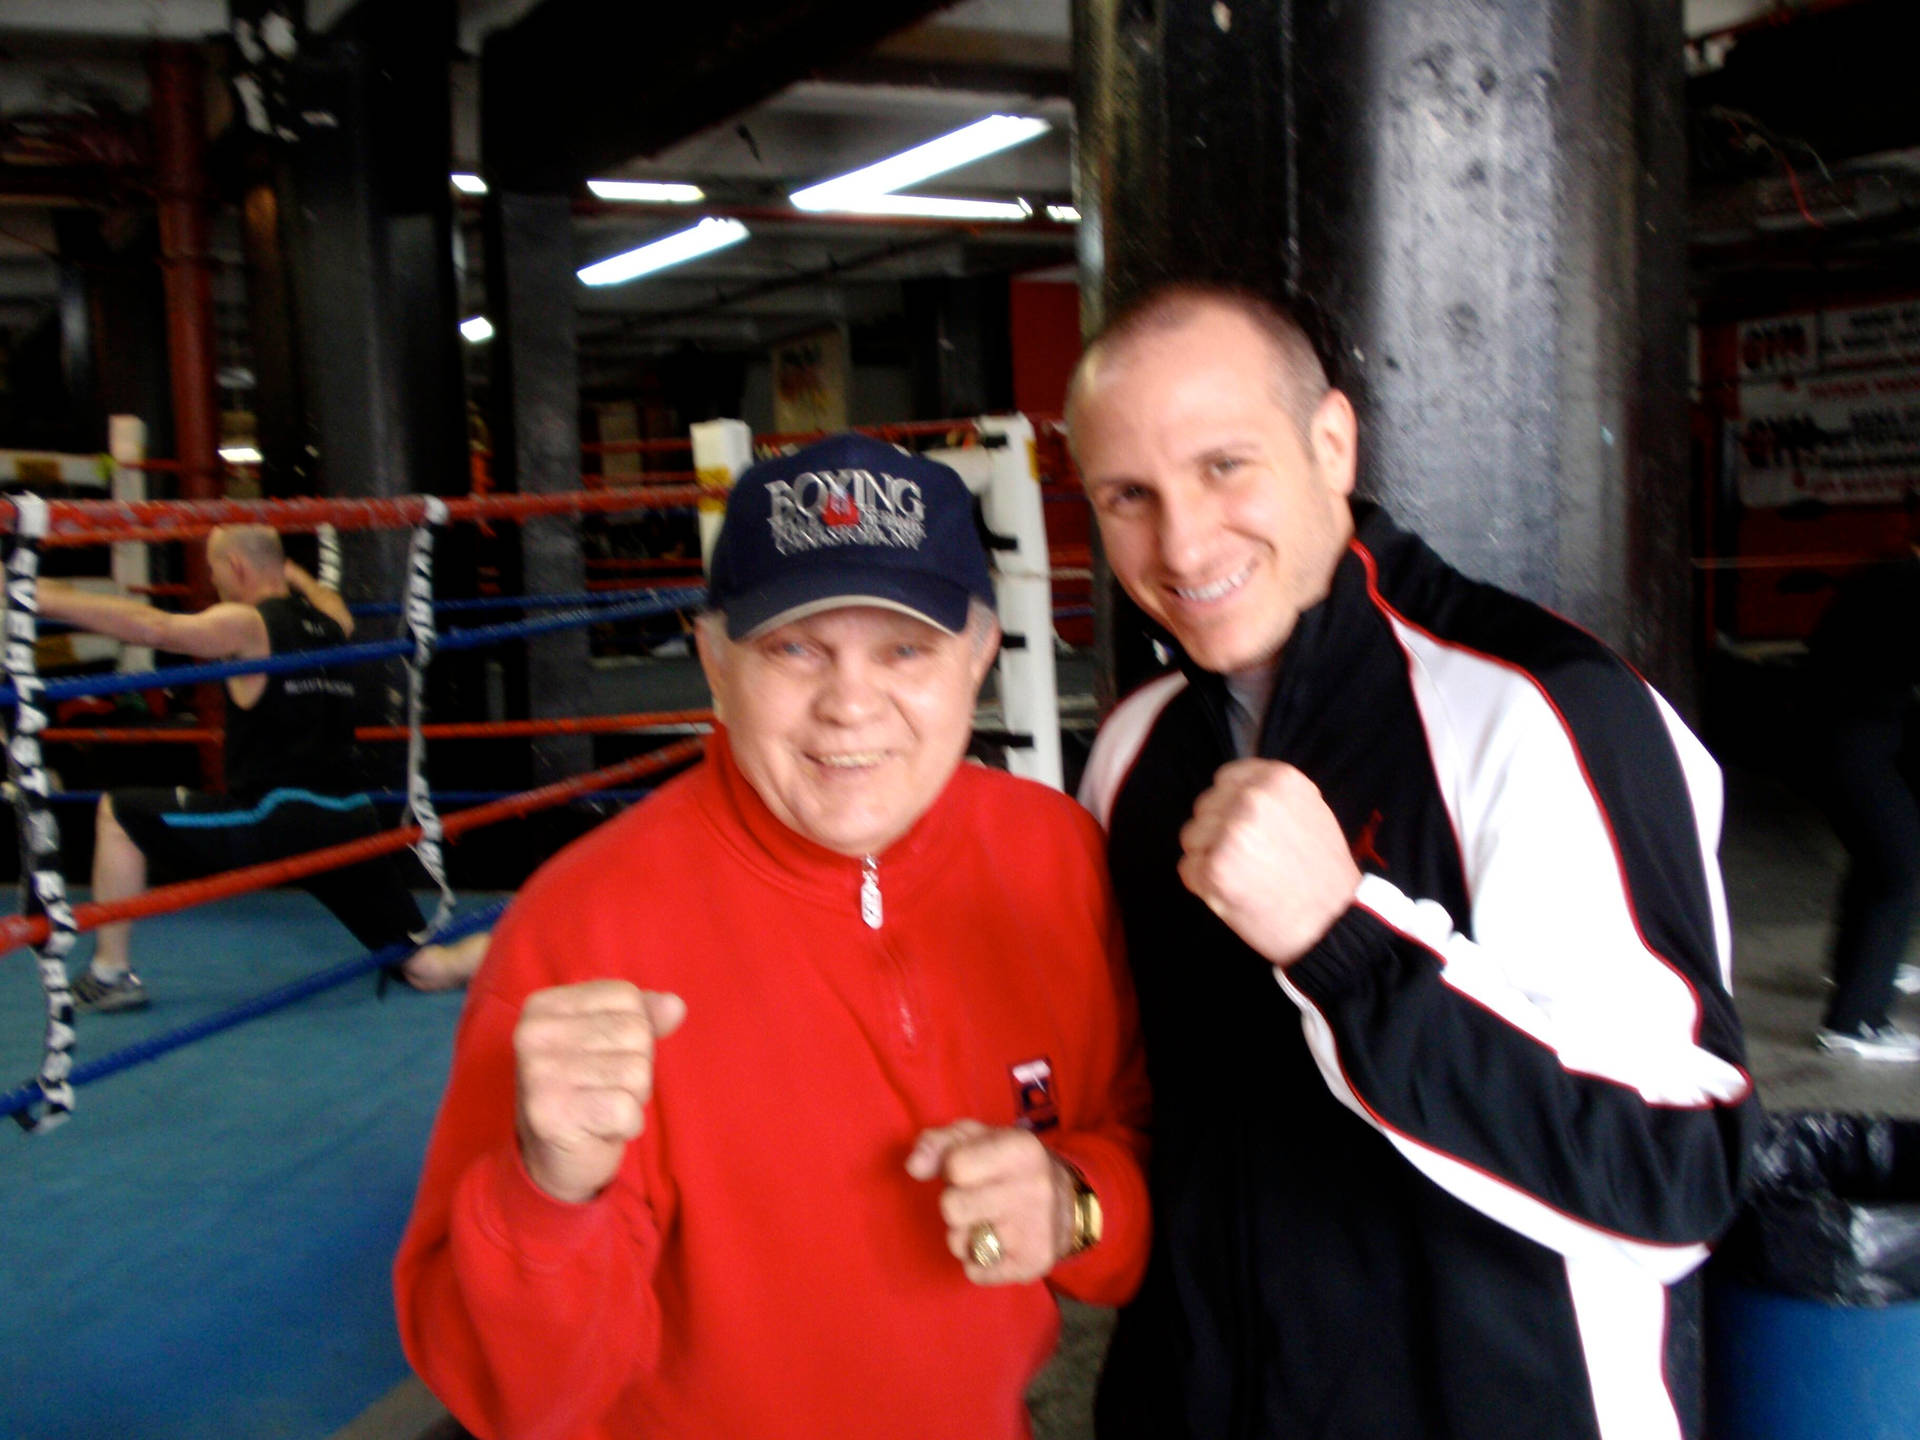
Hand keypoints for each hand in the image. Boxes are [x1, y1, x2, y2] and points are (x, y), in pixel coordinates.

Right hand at [513, 980, 685, 1203]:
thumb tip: (675, 1006)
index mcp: (544, 1005)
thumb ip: (643, 1016)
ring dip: (632, 1097)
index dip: (634, 1030)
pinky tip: (599, 1128)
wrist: (552, 1159)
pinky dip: (626, 1124)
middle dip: (636, 1067)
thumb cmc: (585, 1090)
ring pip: (637, 1070)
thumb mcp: (610, 1042)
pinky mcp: (553, 1114)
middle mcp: (534, 1034)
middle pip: (635, 1032)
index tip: (601, 1057)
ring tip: (600, 1107)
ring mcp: (540, 1074)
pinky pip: (627, 1109)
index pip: (626, 996)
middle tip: (601, 1088)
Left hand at [906, 1120, 1074, 1284]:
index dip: (952, 1169)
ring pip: (959, 1244)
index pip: (955, 1167)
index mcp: (1020, 1149)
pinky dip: (977, 1261)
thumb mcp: (978, 1139)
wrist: (1069, 1203)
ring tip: (987, 1221)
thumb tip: (914, 1165)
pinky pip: (974, 1272)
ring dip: (963, 1234)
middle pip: (951, 1209)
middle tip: (976, 1198)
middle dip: (954, 1204)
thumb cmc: (1008, 1165)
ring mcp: (1034, 1230)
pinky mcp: (1033, 1264)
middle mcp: (1032, 1189)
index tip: (971, 1170)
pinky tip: (996, 1244)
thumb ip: (938, 1143)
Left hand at [1177, 759, 1360, 965]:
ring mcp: (1232, 832)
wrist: (1333, 923)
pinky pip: (1188, 869)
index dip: (1229, 807)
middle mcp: (1253, 798)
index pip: (1225, 779)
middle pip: (1205, 807)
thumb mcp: (1309, 811)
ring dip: (1208, 859)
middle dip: (1217, 833)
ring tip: (1245, 877)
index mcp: (1277, 780)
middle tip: (1248, 860)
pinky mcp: (1215, 867)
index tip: (1241, 828)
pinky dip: (1204, 886)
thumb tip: (1235, 793)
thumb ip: (1272, 797)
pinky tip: (1235, 893)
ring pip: (1192, 837)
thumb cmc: (1322, 873)